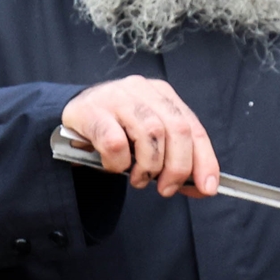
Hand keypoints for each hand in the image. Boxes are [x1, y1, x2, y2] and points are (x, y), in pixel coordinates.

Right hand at [62, 78, 218, 196]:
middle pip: (177, 129)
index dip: (204, 160)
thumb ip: (175, 158)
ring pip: (150, 133)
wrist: (72, 114)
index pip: (194, 128)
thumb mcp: (149, 140)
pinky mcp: (92, 111)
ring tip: (138, 178)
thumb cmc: (116, 130)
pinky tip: (114, 166)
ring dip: (148, 166)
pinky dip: (119, 163)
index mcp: (163, 94)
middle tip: (166, 189)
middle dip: (177, 167)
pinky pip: (115, 143)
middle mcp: (143, 90)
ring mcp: (117, 97)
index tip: (207, 188)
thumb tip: (203, 187)